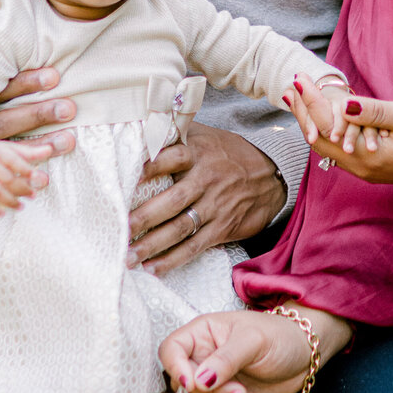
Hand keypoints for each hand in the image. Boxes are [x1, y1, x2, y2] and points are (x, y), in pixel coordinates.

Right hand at [0, 11, 78, 158]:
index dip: (26, 83)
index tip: (54, 76)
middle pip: (6, 120)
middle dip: (37, 115)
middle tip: (69, 107)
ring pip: (10, 148)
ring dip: (41, 144)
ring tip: (70, 139)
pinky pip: (8, 167)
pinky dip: (31, 163)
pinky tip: (54, 160)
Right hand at [0, 135, 54, 213]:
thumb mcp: (13, 149)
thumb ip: (31, 153)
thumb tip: (49, 150)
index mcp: (1, 153)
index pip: (14, 162)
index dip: (26, 170)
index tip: (36, 177)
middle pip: (6, 179)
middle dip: (21, 189)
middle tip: (33, 195)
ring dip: (9, 201)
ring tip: (21, 207)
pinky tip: (2, 213)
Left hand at [128, 126, 286, 275]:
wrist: (271, 177)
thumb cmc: (229, 154)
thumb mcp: (207, 136)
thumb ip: (177, 134)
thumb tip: (141, 124)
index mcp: (199, 152)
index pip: (172, 157)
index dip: (151, 165)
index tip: (129, 176)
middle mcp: (206, 179)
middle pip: (173, 200)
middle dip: (145, 216)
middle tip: (120, 228)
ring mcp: (215, 206)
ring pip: (180, 227)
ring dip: (152, 244)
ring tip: (128, 256)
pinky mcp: (222, 228)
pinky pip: (194, 246)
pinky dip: (173, 260)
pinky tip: (153, 269)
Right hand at [159, 306, 351, 392]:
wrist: (304, 355)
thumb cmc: (280, 335)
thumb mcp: (254, 340)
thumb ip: (226, 359)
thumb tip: (196, 381)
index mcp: (202, 333)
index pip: (170, 350)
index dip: (174, 368)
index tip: (193, 383)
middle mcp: (201, 358)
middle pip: (184, 385)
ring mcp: (213, 382)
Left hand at [285, 81, 392, 186]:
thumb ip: (376, 111)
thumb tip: (344, 103)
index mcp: (370, 157)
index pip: (327, 128)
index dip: (310, 102)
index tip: (297, 79)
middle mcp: (364, 169)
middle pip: (320, 141)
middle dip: (303, 113)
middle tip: (289, 87)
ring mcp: (369, 170)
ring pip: (329, 148)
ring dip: (313, 122)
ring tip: (299, 99)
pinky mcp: (375, 166)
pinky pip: (341, 151)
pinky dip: (327, 131)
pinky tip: (323, 117)